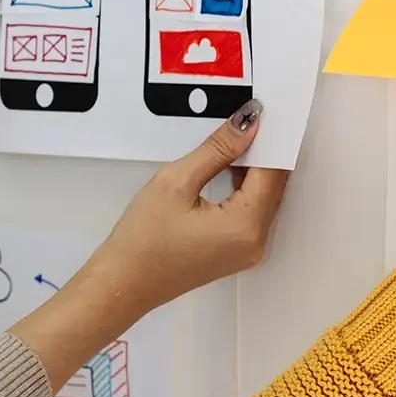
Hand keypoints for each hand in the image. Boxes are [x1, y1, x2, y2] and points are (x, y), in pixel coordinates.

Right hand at [11, 101, 288, 384]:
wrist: (121, 285)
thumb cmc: (141, 240)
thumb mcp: (176, 182)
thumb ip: (218, 150)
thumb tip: (249, 123)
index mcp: (247, 225)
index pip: (273, 171)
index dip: (271, 139)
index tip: (265, 111)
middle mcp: (257, 241)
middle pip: (274, 185)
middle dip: (264, 151)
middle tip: (251, 118)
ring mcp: (249, 250)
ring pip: (264, 197)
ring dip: (254, 169)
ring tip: (236, 138)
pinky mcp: (237, 251)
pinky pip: (252, 211)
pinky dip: (245, 188)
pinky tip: (228, 168)